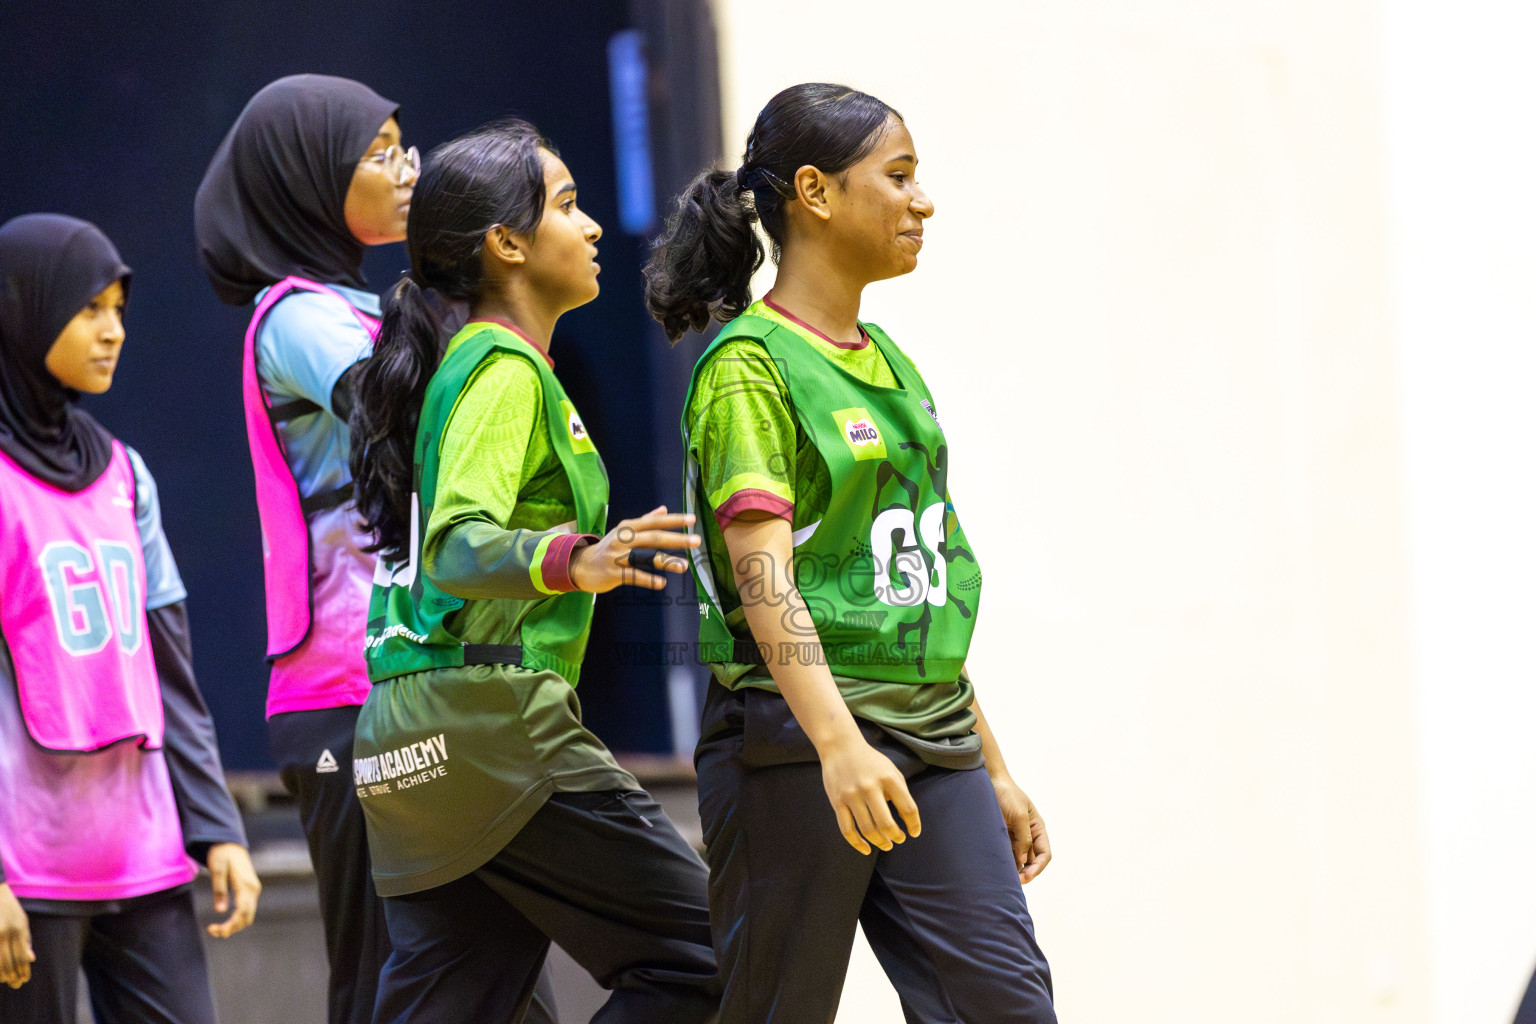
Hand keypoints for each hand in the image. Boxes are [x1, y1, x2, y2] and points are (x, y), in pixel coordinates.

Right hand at [0, 884, 31, 988]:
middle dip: (13, 975)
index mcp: (18, 929)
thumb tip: (31, 959)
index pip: (22, 956)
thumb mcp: (22, 921)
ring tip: (6, 980)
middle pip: (9, 961)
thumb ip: (25, 940)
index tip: (24, 979)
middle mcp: (5, 933)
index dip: (23, 970)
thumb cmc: (10, 909)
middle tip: (15, 984)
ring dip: (2, 973)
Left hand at [205, 843, 260, 937]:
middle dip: (232, 928)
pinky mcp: (249, 889)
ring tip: (217, 928)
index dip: (230, 925)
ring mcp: (253, 889)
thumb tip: (220, 912)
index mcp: (246, 885)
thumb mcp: (217, 869)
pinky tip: (226, 920)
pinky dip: (238, 918)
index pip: (243, 912)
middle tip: (212, 931)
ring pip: (248, 915)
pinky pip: (247, 909)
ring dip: (235, 925)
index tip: (212, 929)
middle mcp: (253, 889)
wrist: (230, 843)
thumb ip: (219, 890)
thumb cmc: (222, 854)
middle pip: (247, 917)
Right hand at [569, 506, 698, 592]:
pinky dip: (648, 579)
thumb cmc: (608, 547)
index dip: (673, 520)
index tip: (692, 519)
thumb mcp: (624, 531)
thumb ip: (645, 520)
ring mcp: (617, 556)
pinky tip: (662, 584)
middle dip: (676, 539)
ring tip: (684, 566)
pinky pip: (633, 576)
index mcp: (628, 527)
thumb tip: (664, 509)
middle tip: (696, 541)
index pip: (654, 522)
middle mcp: (623, 539)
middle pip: (653, 538)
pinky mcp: (613, 573)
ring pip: (644, 557)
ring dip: (666, 561)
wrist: (581, 566)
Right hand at [820, 735, 921, 854]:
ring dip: (880, 842)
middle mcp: (870, 787)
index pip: (908, 808)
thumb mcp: (891, 770)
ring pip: (867, 830)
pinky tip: (866, 849)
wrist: (840, 746)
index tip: (914, 833)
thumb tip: (906, 820)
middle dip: (896, 836)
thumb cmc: (870, 761)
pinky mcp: (837, 801)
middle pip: (886, 824)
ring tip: (886, 844)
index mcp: (888, 778)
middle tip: (899, 839)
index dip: (914, 825)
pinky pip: (847, 829)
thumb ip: (900, 792)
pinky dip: (857, 844)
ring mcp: (851, 795)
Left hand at [991, 775, 1050, 882]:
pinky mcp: (1001, 836)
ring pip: (1018, 860)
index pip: (1044, 855)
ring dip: (1013, 870)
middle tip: (1013, 883)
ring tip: (1003, 879)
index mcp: (1037, 829)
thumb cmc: (1007, 794)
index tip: (1026, 877)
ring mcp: (1014, 836)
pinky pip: (1005, 853)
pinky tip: (996, 868)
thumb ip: (1024, 838)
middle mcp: (1028, 835)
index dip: (1037, 868)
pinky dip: (1003, 862)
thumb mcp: (1019, 815)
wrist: (989, 781)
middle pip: (1032, 861)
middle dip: (1025, 873)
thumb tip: (1024, 861)